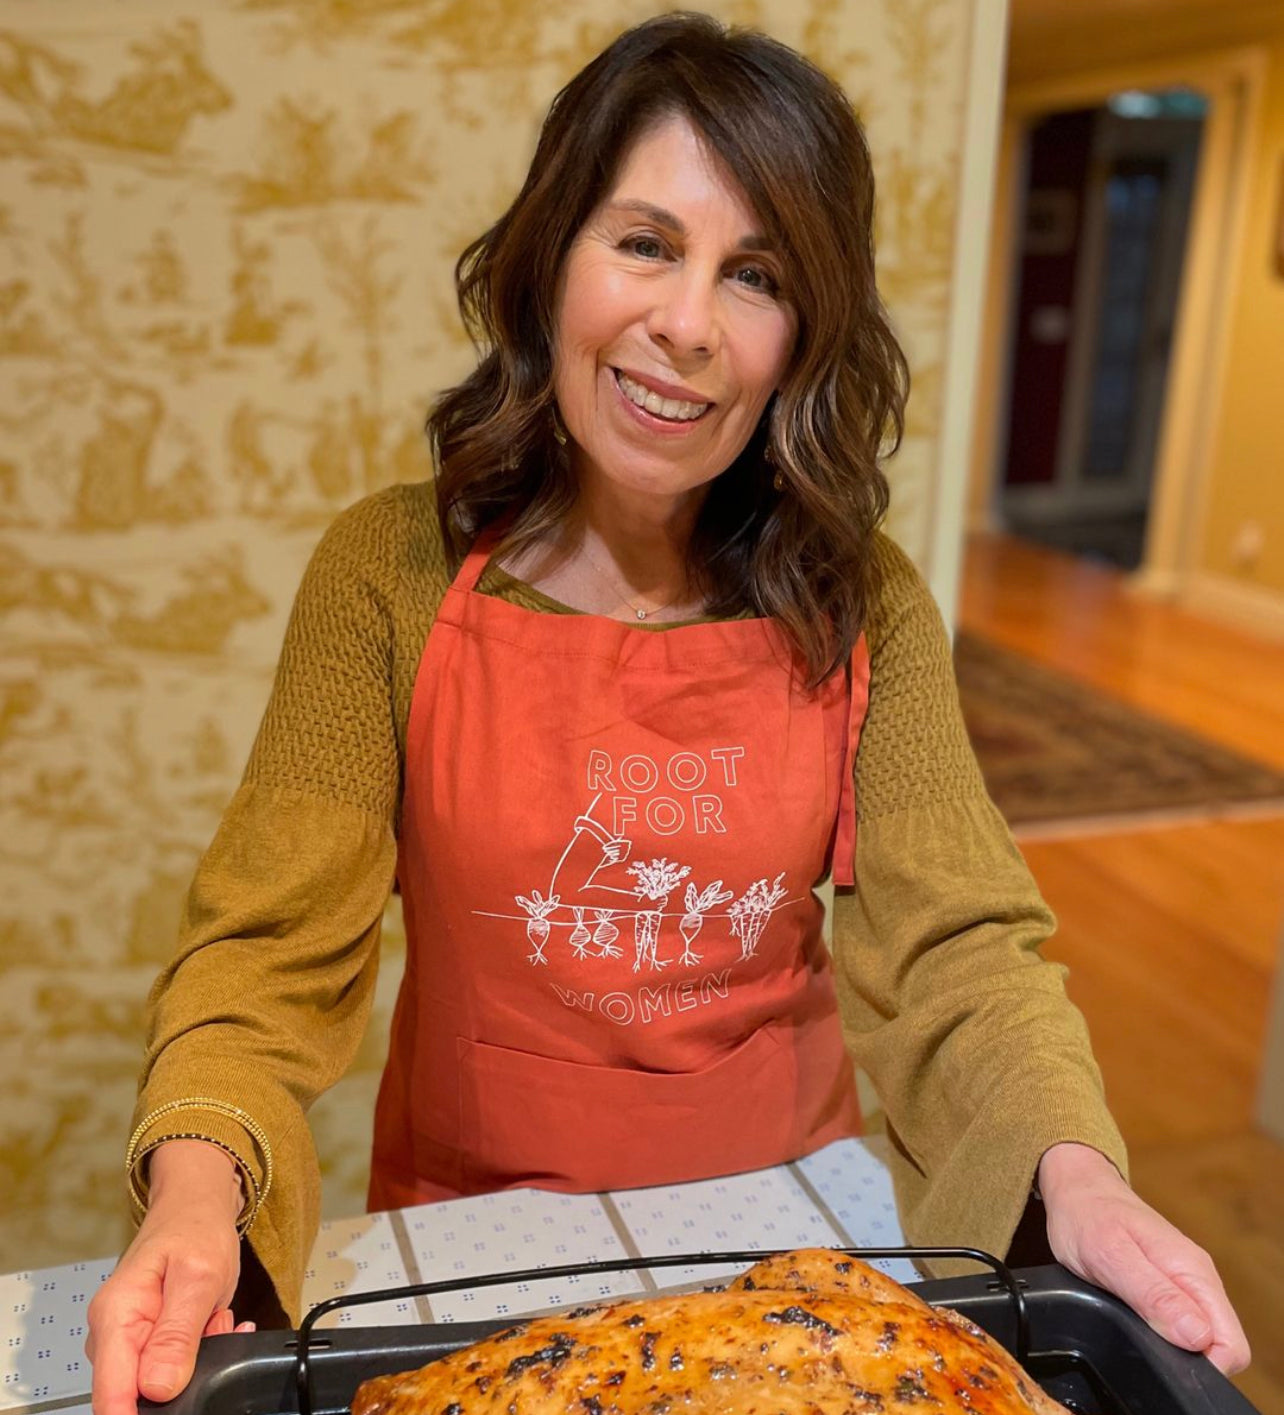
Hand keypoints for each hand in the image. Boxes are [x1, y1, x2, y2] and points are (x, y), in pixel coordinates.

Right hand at [87, 1140, 251, 1413]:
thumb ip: (177, 1335)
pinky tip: (215, 1323)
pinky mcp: (143, 1341)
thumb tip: (157, 1389)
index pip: (109, 1397)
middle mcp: (112, 1334)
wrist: (196, 1206)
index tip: (174, 1411)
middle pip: (136, 1393)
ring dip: (195, 1361)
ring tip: (216, 1318)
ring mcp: (126, 1339)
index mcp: (115, 1317)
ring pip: (158, 1382)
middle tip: (214, 1331)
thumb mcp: (199, 1277)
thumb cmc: (195, 1229)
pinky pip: (168, 1366)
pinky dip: (198, 1352)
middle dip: (182, 1378)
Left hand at [1038, 1142, 1248, 1374]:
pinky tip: (1133, 1319)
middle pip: (1219, 1346)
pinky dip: (1160, 1330)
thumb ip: (1154, 1296)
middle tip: (1140, 1339)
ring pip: (1200, 1337)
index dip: (1203, 1365)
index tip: (1164, 1359)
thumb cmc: (1088, 1215)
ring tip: (1131, 1325)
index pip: (1231, 1345)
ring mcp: (1184, 1281)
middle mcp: (1197, 1278)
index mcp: (1192, 1272)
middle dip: (1186, 1358)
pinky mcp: (1169, 1284)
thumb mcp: (1111, 1256)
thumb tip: (1199, 1337)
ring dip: (1171, 1344)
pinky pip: (1180, 1322)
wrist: (1076, 1187)